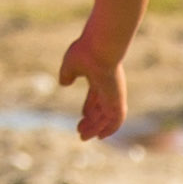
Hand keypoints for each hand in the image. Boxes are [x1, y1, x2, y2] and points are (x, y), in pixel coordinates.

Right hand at [55, 24, 127, 141]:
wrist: (100, 47)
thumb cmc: (85, 52)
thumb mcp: (71, 64)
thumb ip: (67, 74)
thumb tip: (64, 83)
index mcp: (98, 78)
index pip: (95, 97)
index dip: (89, 109)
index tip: (82, 118)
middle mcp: (108, 87)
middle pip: (101, 109)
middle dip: (91, 122)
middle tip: (80, 132)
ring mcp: (114, 94)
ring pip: (107, 117)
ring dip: (96, 128)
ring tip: (83, 136)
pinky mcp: (118, 99)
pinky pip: (117, 119)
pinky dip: (111, 128)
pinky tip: (101, 136)